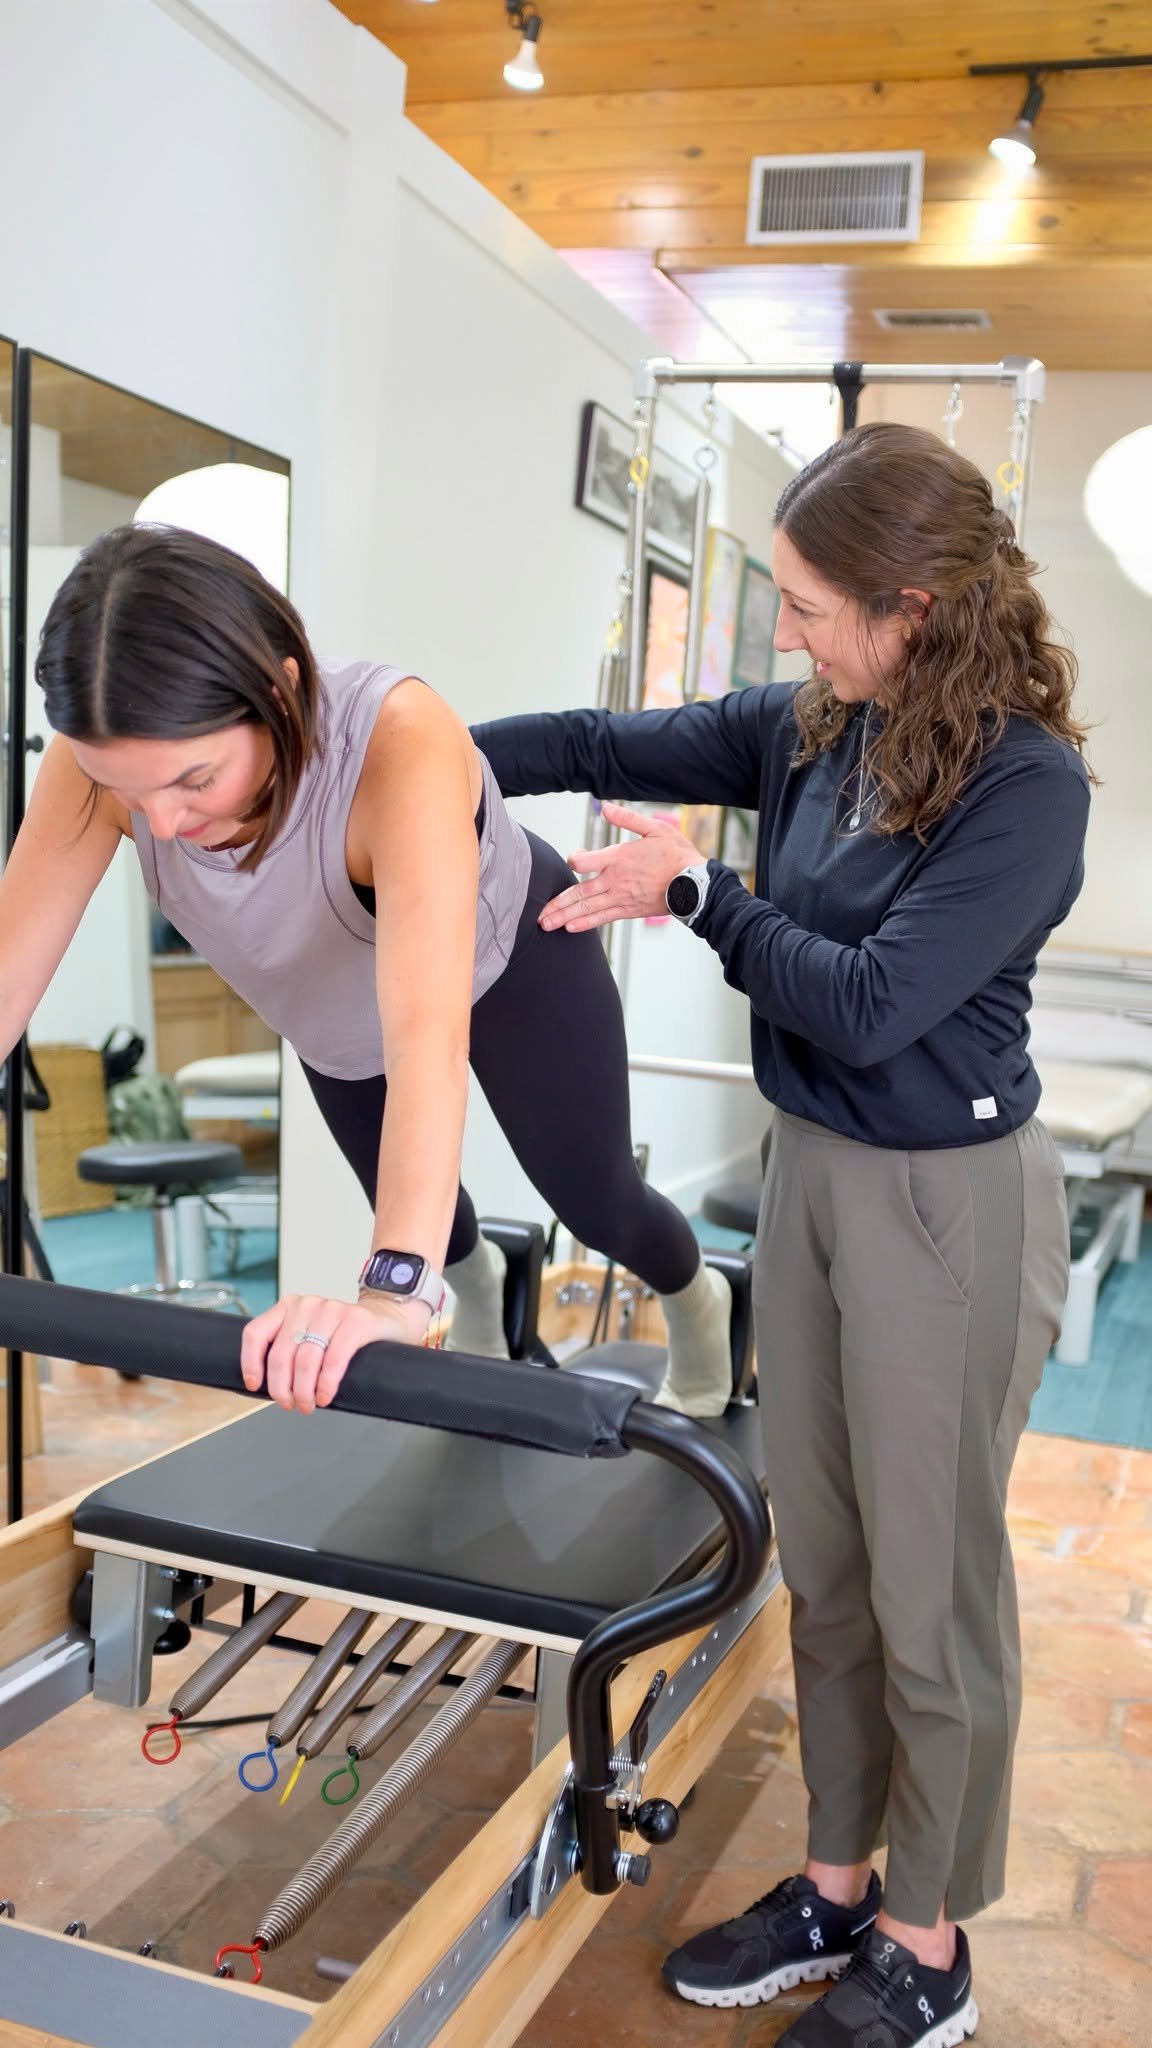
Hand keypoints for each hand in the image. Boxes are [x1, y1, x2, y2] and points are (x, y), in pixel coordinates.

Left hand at [240, 1290, 430, 1414]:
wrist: (388, 1316)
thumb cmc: (344, 1333)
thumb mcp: (309, 1334)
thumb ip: (290, 1349)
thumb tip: (269, 1385)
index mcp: (288, 1307)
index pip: (256, 1333)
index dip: (251, 1363)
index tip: (256, 1385)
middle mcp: (307, 1305)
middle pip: (281, 1355)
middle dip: (282, 1388)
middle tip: (290, 1405)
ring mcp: (332, 1310)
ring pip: (305, 1360)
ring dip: (303, 1391)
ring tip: (309, 1404)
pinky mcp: (356, 1320)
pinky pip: (334, 1359)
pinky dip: (326, 1383)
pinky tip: (325, 1396)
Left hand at [538, 802, 705, 933]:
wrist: (694, 884)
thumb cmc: (676, 856)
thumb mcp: (654, 829)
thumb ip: (627, 820)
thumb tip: (606, 808)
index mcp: (618, 858)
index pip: (583, 861)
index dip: (574, 859)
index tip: (575, 858)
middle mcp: (615, 881)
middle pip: (578, 893)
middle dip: (557, 904)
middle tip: (538, 915)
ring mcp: (621, 898)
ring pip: (587, 908)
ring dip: (564, 917)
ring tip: (546, 924)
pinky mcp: (628, 910)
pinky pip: (602, 918)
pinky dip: (585, 923)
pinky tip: (571, 928)